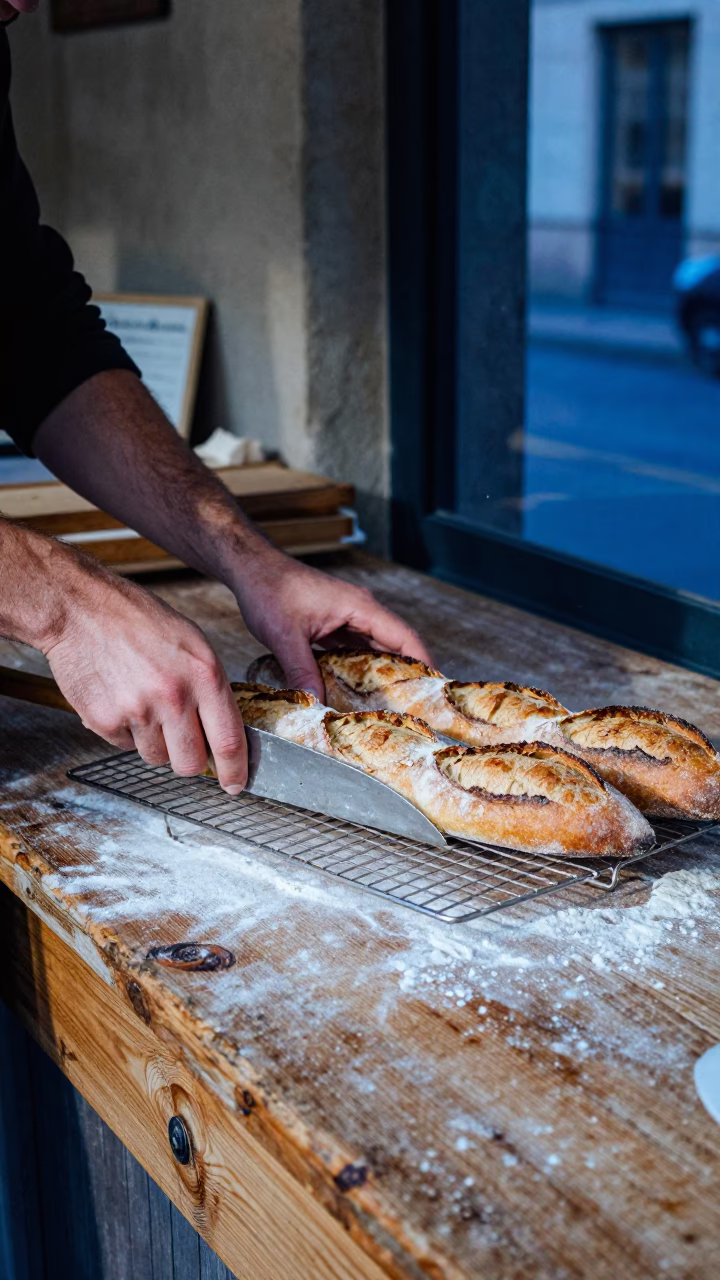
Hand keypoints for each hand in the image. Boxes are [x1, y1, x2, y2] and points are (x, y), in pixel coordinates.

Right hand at [43, 564, 246, 792]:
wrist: (81, 609)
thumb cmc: (137, 620)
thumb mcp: (192, 643)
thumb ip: (209, 687)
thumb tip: (220, 730)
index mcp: (204, 674)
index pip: (229, 741)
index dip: (235, 771)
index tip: (235, 784)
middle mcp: (174, 697)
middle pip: (191, 763)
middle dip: (189, 761)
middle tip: (181, 743)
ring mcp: (138, 711)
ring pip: (156, 757)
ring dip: (153, 741)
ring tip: (142, 703)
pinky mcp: (105, 721)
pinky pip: (123, 746)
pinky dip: (124, 731)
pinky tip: (119, 698)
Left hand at [234, 550, 433, 699]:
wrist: (251, 568)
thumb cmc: (269, 590)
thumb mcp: (285, 636)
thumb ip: (302, 670)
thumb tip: (316, 704)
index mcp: (360, 607)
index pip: (405, 637)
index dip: (425, 663)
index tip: (437, 690)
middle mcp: (361, 610)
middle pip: (396, 644)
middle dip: (409, 673)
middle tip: (418, 707)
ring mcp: (348, 616)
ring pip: (376, 647)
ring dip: (385, 672)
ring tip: (394, 704)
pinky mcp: (334, 622)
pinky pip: (356, 648)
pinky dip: (362, 668)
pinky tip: (359, 690)